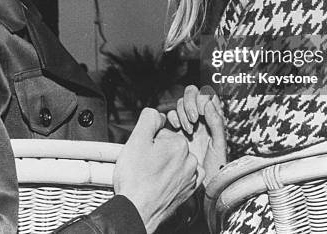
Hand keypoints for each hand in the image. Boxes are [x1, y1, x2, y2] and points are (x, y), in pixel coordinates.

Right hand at [113, 107, 198, 233]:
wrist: (137, 210)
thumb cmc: (135, 179)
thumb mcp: (136, 139)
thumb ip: (149, 118)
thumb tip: (158, 115)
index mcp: (179, 145)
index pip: (163, 132)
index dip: (150, 140)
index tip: (143, 152)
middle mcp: (190, 160)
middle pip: (170, 146)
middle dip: (158, 152)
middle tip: (144, 164)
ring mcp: (191, 177)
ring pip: (176, 161)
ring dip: (165, 165)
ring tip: (151, 176)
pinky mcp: (189, 191)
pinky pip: (183, 176)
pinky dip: (174, 177)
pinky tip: (161, 183)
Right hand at [167, 85, 226, 185]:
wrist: (199, 186)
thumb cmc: (214, 169)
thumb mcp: (219, 145)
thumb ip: (216, 123)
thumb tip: (209, 103)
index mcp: (214, 118)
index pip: (208, 94)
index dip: (203, 98)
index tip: (202, 113)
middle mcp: (201, 118)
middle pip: (192, 94)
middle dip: (190, 103)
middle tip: (193, 120)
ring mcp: (187, 123)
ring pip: (181, 103)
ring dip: (182, 113)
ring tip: (187, 130)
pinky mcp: (175, 131)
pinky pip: (172, 116)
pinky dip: (173, 118)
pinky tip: (177, 130)